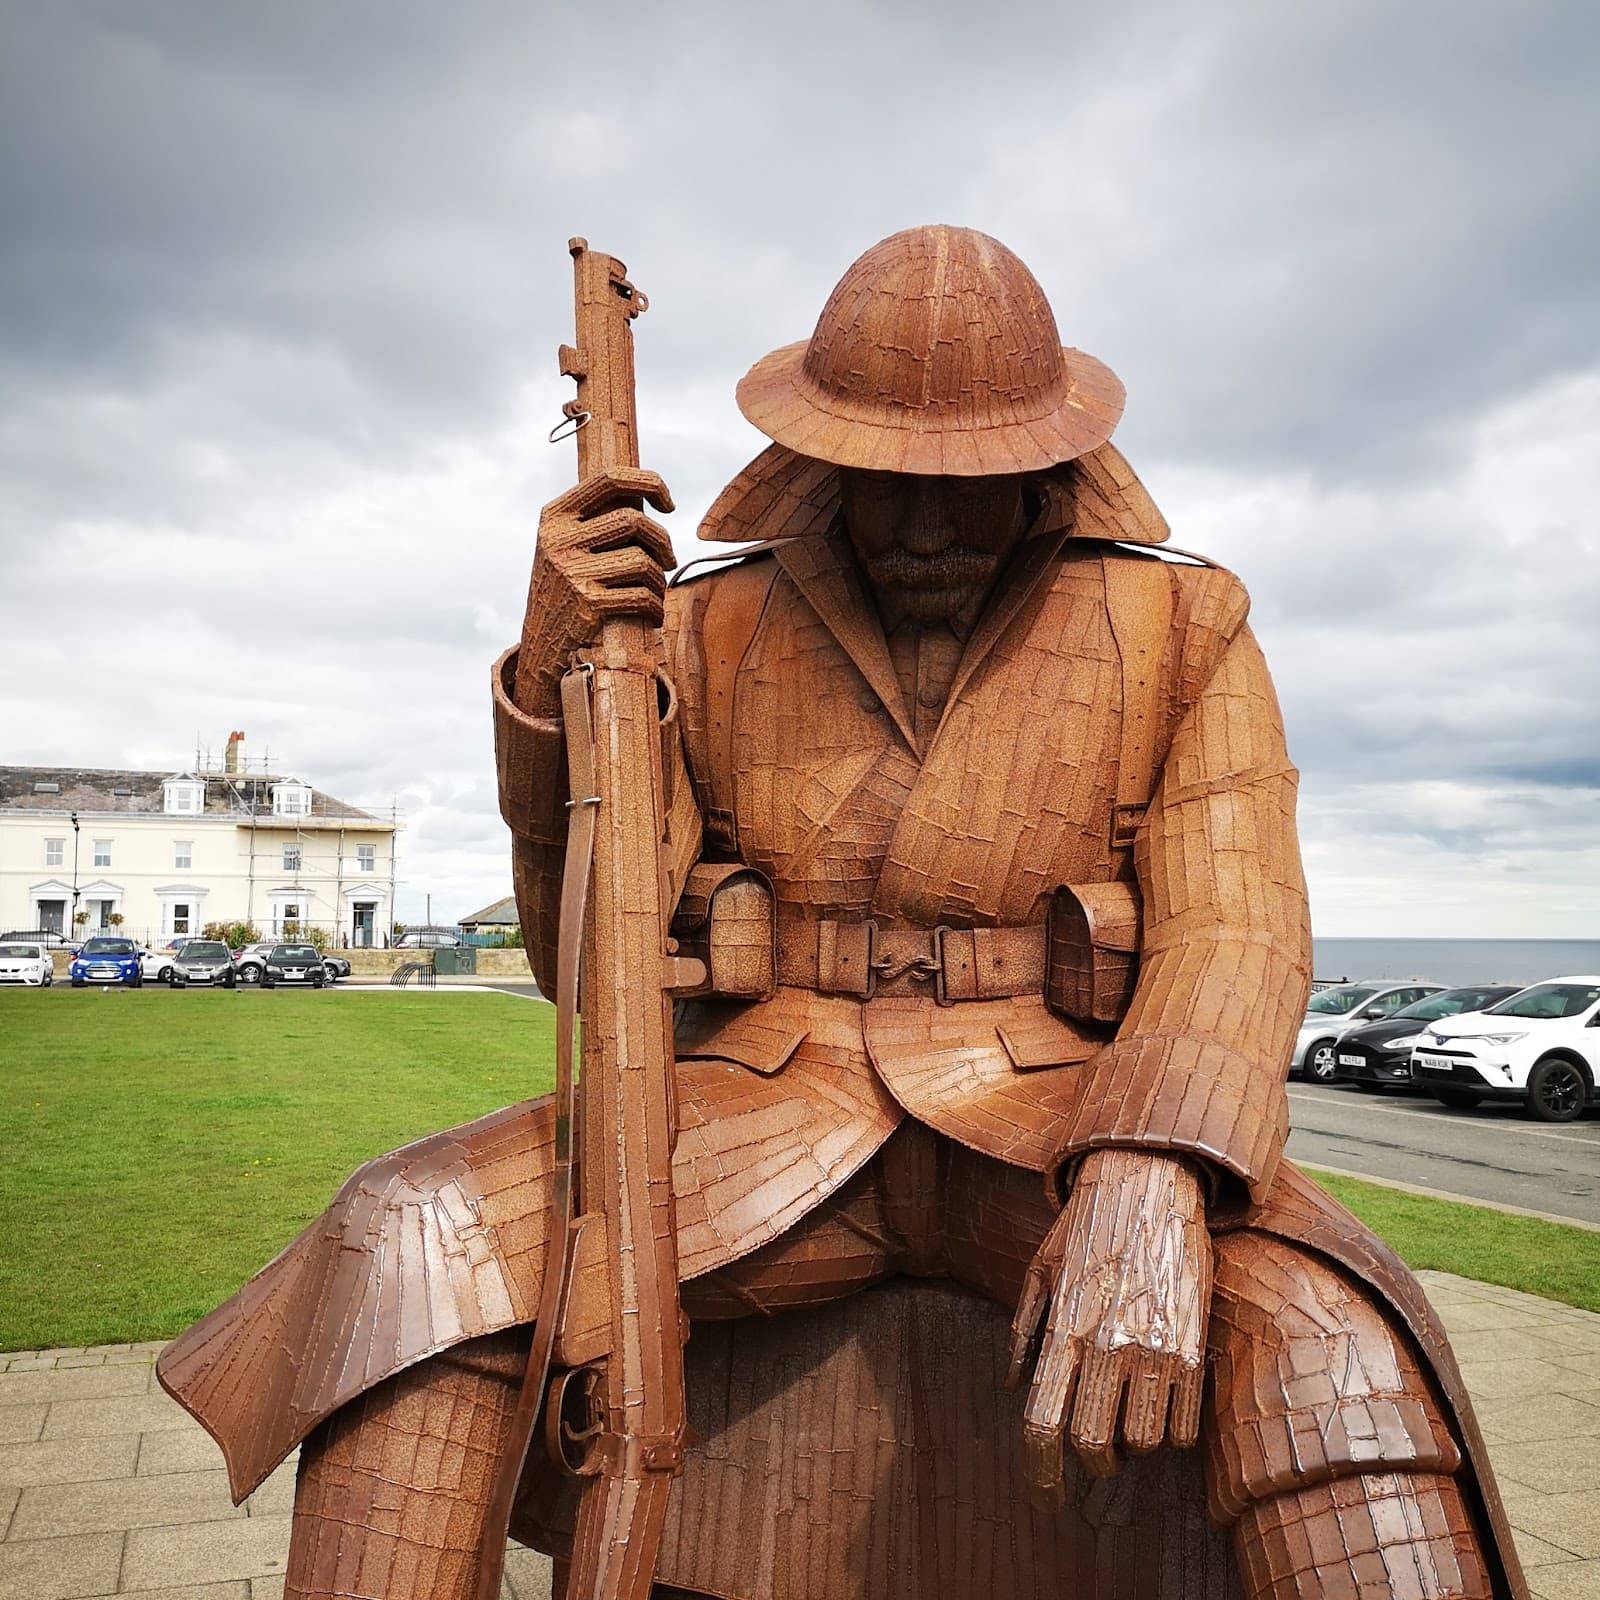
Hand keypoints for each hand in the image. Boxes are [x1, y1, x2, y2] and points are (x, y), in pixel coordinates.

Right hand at [516, 467, 675, 713]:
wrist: (542, 640)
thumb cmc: (567, 583)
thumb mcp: (567, 542)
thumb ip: (598, 516)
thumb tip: (654, 495)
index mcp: (555, 515)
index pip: (611, 479)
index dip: (650, 484)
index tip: (669, 505)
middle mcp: (558, 539)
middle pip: (634, 521)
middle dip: (663, 541)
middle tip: (669, 560)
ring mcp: (571, 571)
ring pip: (643, 561)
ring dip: (660, 579)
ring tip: (655, 590)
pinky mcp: (587, 603)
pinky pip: (642, 596)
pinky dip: (656, 606)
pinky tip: (653, 613)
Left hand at [1007, 1149, 1209, 1490]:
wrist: (1149, 1184)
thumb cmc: (1086, 1227)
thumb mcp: (1039, 1270)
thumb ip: (1022, 1331)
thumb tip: (1010, 1385)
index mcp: (1064, 1329)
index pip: (1043, 1425)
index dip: (1040, 1474)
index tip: (1044, 1497)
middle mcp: (1107, 1345)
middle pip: (1092, 1446)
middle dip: (1089, 1464)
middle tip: (1091, 1454)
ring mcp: (1155, 1350)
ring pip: (1142, 1445)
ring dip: (1131, 1446)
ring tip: (1126, 1418)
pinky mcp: (1194, 1349)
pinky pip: (1183, 1428)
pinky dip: (1169, 1432)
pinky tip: (1158, 1406)